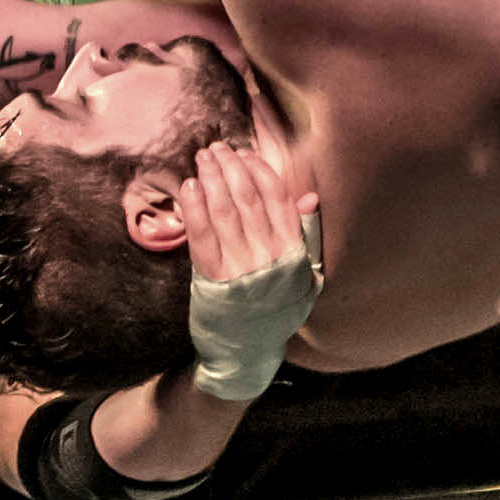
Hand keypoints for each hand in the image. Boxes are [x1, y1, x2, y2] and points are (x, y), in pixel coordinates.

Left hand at [179, 141, 323, 404]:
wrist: (247, 350)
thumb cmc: (273, 308)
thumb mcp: (300, 274)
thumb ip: (304, 234)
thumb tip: (311, 196)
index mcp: (292, 250)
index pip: (277, 197)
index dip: (259, 170)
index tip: (245, 154)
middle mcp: (268, 254)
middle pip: (247, 196)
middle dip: (230, 166)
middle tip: (216, 148)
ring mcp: (240, 265)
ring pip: (224, 209)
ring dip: (211, 178)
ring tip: (202, 159)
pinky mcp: (213, 276)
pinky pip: (201, 233)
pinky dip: (194, 207)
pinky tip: (189, 187)